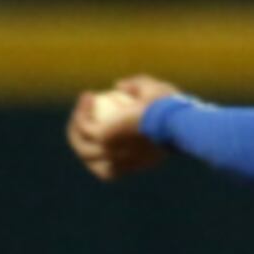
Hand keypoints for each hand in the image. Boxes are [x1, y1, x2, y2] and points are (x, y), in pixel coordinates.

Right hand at [66, 74, 181, 180]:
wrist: (176, 119)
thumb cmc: (173, 109)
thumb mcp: (155, 94)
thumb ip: (138, 88)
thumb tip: (120, 87)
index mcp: (137, 162)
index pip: (112, 166)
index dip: (101, 148)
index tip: (102, 123)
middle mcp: (123, 164)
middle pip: (92, 160)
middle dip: (82, 139)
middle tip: (84, 116)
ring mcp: (111, 154)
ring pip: (81, 147)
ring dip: (77, 125)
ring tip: (86, 102)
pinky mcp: (103, 141)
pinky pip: (83, 128)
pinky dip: (81, 112)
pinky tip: (89, 96)